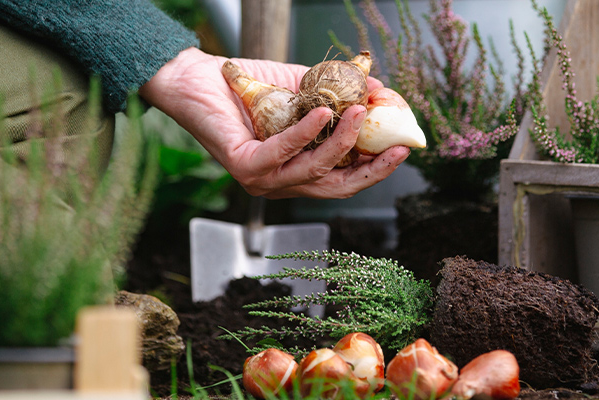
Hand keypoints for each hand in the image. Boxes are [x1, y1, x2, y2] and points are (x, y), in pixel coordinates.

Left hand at [139, 47, 410, 198]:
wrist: (196, 78)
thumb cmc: (247, 86)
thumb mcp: (303, 89)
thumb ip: (338, 93)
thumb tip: (380, 92)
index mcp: (297, 171)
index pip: (345, 180)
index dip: (376, 168)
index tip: (402, 148)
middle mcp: (282, 184)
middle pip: (337, 187)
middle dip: (372, 170)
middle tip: (397, 148)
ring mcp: (263, 181)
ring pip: (315, 170)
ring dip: (343, 143)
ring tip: (358, 113)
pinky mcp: (245, 168)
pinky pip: (283, 153)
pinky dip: (306, 134)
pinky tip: (324, 113)